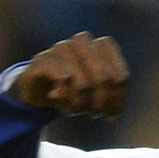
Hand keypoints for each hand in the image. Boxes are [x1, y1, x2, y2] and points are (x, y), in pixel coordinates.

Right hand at [9, 33, 129, 118]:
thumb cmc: (71, 89)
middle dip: (99, 104)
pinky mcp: (44, 60)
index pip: (120, 77)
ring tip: (74, 110)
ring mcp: (62, 48)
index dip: (117, 101)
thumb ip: (109, 99)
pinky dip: (64, 97)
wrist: (38, 86)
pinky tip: (57, 99)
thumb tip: (112, 115)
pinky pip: (63, 81)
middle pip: (104, 80)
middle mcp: (84, 41)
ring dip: (80, 104)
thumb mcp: (95, 94)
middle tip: (92, 115)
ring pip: (84, 84)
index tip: (110, 116)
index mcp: (102, 45)